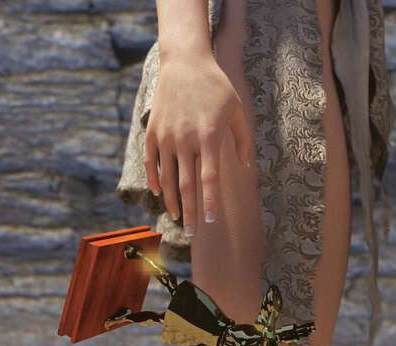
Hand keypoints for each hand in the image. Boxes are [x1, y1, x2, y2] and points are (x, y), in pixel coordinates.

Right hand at [144, 52, 253, 237]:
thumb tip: (244, 166)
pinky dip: (155, 179)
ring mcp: (167, 136)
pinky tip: (160, 193)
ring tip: (177, 217)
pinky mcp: (153, 131)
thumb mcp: (237, 110)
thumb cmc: (216, 87)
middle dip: (190, 210)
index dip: (209, 201)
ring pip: (168, 177)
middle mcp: (186, 139)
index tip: (209, 221)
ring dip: (172, 200)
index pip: (209, 177)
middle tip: (192, 232)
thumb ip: (242, 140)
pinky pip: (151, 162)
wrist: (185, 63)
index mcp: (209, 135)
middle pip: (187, 184)